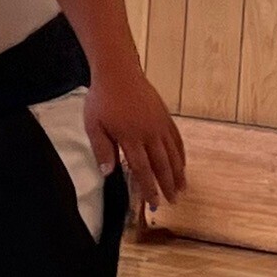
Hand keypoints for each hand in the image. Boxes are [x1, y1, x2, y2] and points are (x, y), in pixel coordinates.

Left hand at [85, 66, 186, 218]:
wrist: (118, 73)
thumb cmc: (102, 99)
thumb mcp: (93, 125)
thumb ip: (101, 150)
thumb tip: (108, 174)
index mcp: (129, 138)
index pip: (142, 169)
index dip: (149, 188)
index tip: (155, 203)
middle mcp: (149, 133)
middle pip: (161, 165)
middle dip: (167, 185)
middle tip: (172, 202)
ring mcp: (159, 125)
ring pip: (172, 154)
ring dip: (178, 173)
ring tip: (182, 189)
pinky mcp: (165, 117)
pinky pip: (176, 139)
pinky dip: (180, 154)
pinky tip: (182, 165)